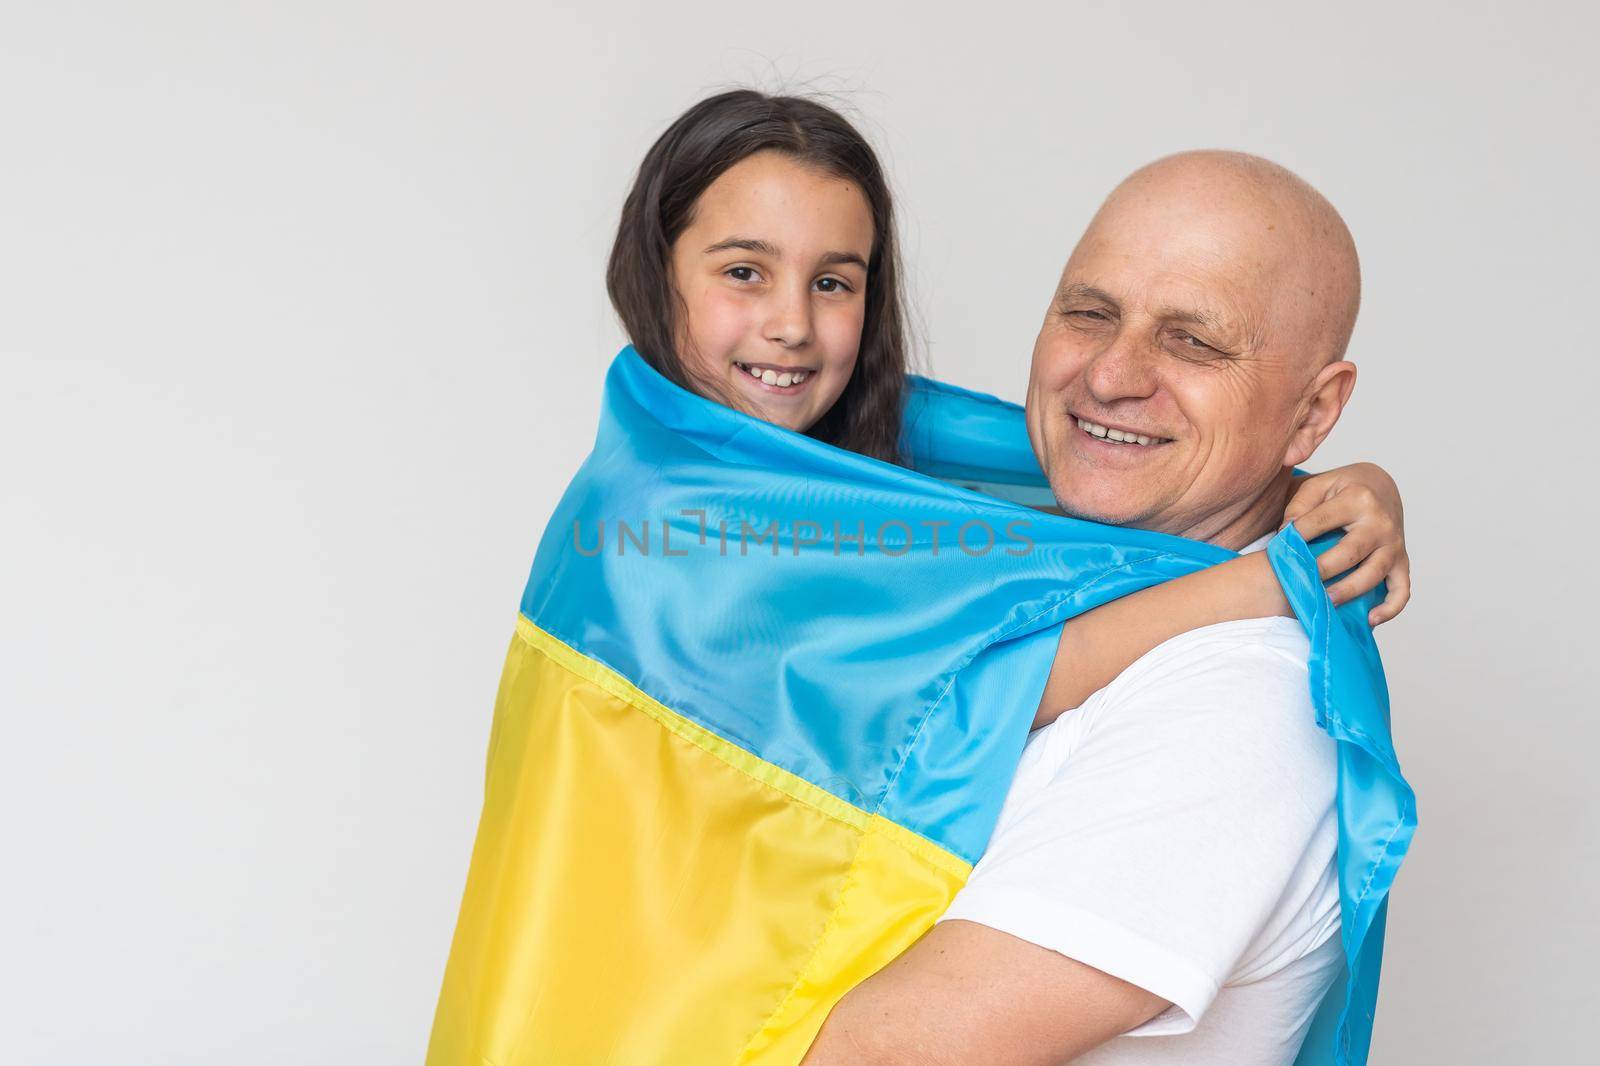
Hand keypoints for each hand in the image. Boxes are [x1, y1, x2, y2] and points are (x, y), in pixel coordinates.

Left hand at [1283, 463, 1410, 625]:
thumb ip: (1299, 505)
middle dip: (1323, 569)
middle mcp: (1380, 522)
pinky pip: (1402, 590)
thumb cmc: (1342, 489)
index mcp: (1358, 498)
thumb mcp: (1319, 485)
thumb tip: (1286, 533)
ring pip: (1375, 572)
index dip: (1297, 535)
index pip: (1321, 520)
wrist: (1380, 486)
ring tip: (1326, 602)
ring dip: (1350, 590)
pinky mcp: (1402, 561)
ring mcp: (1394, 544)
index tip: (1279, 549)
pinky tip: (1369, 620)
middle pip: (1350, 551)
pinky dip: (1390, 608)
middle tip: (1300, 582)